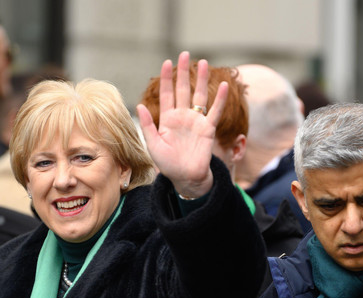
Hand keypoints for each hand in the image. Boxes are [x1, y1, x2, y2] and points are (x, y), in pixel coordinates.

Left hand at [137, 51, 227, 197]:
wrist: (185, 177)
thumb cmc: (167, 164)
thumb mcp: (153, 145)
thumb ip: (147, 125)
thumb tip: (138, 106)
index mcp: (167, 119)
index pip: (167, 93)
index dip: (166, 78)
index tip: (167, 62)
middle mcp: (182, 116)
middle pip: (183, 89)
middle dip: (184, 72)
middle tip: (185, 54)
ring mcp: (196, 121)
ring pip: (200, 95)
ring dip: (201, 80)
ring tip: (203, 63)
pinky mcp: (208, 129)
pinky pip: (215, 111)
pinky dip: (220, 99)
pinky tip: (224, 86)